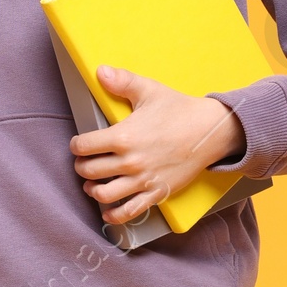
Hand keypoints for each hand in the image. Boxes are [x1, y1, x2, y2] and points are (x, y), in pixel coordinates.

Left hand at [70, 66, 243, 224]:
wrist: (210, 131)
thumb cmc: (179, 110)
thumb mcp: (149, 90)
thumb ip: (122, 81)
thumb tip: (100, 71)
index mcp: (124, 136)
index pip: (83, 146)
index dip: (76, 145)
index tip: (78, 144)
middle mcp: (130, 161)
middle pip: (89, 171)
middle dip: (81, 166)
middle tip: (85, 162)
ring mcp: (143, 180)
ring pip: (104, 194)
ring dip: (92, 190)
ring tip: (92, 184)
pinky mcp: (156, 193)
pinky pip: (129, 212)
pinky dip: (114, 215)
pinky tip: (108, 211)